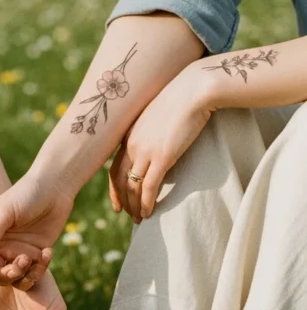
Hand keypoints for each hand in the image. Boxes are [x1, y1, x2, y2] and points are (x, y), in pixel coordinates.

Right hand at [0, 171, 73, 286]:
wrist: (55, 188)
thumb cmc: (25, 194)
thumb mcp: (4, 213)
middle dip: (5, 274)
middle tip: (21, 262)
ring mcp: (16, 252)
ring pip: (14, 278)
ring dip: (23, 274)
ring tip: (33, 258)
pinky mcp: (34, 256)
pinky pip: (33, 274)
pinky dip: (40, 269)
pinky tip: (48, 252)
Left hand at [108, 62, 214, 222]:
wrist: (194, 90)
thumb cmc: (182, 99)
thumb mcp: (159, 116)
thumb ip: (153, 133)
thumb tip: (159, 144)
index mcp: (130, 135)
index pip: (114, 168)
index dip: (114, 188)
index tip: (118, 202)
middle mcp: (132, 145)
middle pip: (120, 180)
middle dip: (123, 201)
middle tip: (128, 216)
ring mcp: (145, 151)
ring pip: (132, 187)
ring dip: (135, 206)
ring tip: (140, 219)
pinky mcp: (162, 157)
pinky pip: (149, 187)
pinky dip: (147, 203)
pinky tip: (149, 213)